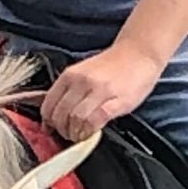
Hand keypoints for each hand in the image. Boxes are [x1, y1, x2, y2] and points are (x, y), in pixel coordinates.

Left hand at [43, 47, 161, 140]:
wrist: (139, 53)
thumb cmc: (113, 66)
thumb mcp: (83, 72)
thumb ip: (69, 90)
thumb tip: (54, 113)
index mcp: (70, 75)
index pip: (49, 105)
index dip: (49, 122)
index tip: (53, 129)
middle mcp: (82, 81)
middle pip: (61, 115)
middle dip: (62, 131)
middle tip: (69, 135)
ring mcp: (99, 91)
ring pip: (76, 119)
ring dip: (76, 133)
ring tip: (81, 135)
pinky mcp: (117, 101)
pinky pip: (96, 121)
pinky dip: (90, 131)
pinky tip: (93, 132)